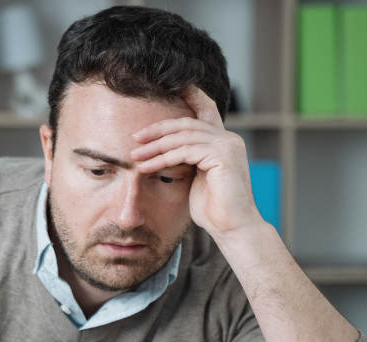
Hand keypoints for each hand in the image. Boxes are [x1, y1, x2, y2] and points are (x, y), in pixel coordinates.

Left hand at [130, 86, 262, 239]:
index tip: (169, 88)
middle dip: (158, 129)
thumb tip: (166, 151)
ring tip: (135, 155)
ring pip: (183, 137)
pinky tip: (145, 167)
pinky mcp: (222, 156)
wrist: (232, 228)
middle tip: (135, 138)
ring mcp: (227, 145)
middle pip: (186, 124)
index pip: (205, 110)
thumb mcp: (197, 177)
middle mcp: (229, 139)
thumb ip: (187, 159)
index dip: (189, 95)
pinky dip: (162, 159)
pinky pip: (184, 151)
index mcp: (224, 141)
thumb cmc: (214, 209)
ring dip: (155, 146)